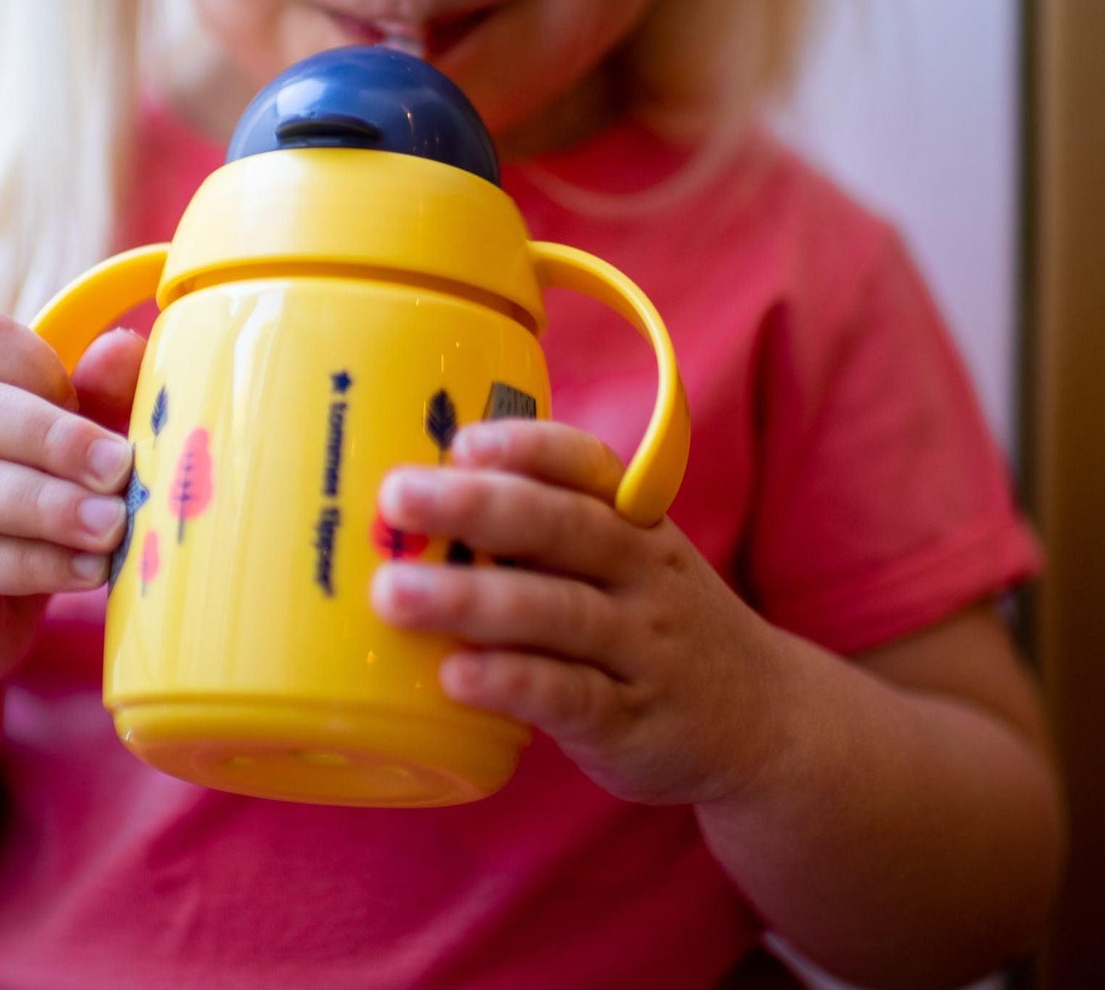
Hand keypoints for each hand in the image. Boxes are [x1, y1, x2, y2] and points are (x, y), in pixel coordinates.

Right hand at [0, 311, 144, 684]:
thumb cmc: (32, 509)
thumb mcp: (72, 451)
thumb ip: (100, 398)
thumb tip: (125, 348)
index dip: (36, 363)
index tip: (87, 398)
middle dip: (52, 438)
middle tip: (119, 468)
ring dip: (46, 507)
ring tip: (111, 526)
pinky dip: (34, 564)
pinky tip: (88, 569)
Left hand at [371, 420, 788, 805]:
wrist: (769, 722)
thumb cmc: (653, 622)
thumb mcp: (625, 562)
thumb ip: (542, 534)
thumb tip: (408, 510)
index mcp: (634, 521)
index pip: (586, 465)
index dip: (526, 446)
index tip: (463, 440)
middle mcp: (643, 573)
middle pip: (562, 528)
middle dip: (476, 507)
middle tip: (398, 496)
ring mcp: (642, 649)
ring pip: (557, 611)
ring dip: (472, 599)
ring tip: (394, 593)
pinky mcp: (632, 723)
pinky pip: (571, 696)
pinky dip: (513, 683)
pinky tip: (456, 676)